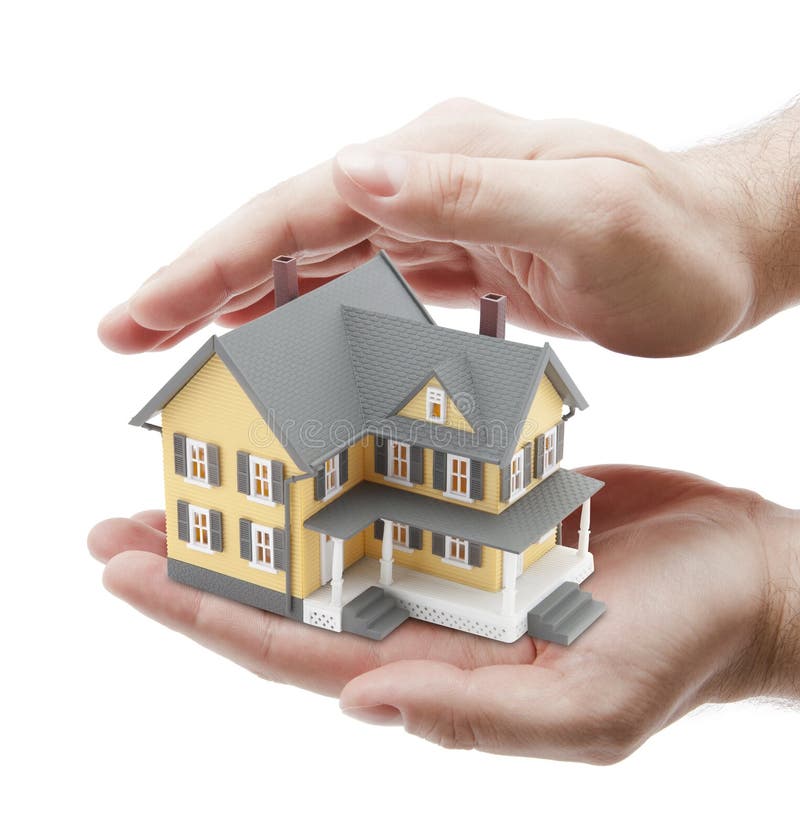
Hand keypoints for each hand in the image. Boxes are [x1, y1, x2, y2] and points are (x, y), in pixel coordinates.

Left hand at [87, 465, 799, 763]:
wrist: (746, 572)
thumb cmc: (686, 642)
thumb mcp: (596, 704)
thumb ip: (480, 716)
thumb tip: (361, 703)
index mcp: (439, 668)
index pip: (297, 649)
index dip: (210, 612)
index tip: (128, 572)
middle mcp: (427, 616)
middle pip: (291, 595)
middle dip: (203, 561)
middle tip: (117, 525)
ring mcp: (448, 561)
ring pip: (330, 537)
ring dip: (259, 509)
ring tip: (190, 470)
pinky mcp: (476, 513)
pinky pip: (391, 488)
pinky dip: (337, 468)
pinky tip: (300, 435)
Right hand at [98, 98, 799, 358]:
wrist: (722, 250)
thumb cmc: (672, 243)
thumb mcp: (587, 215)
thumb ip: (472, 195)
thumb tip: (352, 173)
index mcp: (439, 163)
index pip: (299, 210)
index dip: (212, 260)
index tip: (141, 310)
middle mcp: (427, 181)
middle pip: (288, 232)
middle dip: (202, 279)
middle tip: (128, 331)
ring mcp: (439, 218)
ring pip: (317, 260)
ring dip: (243, 298)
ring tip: (178, 340)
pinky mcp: (458, 258)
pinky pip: (364, 286)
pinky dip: (308, 312)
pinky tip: (279, 334)